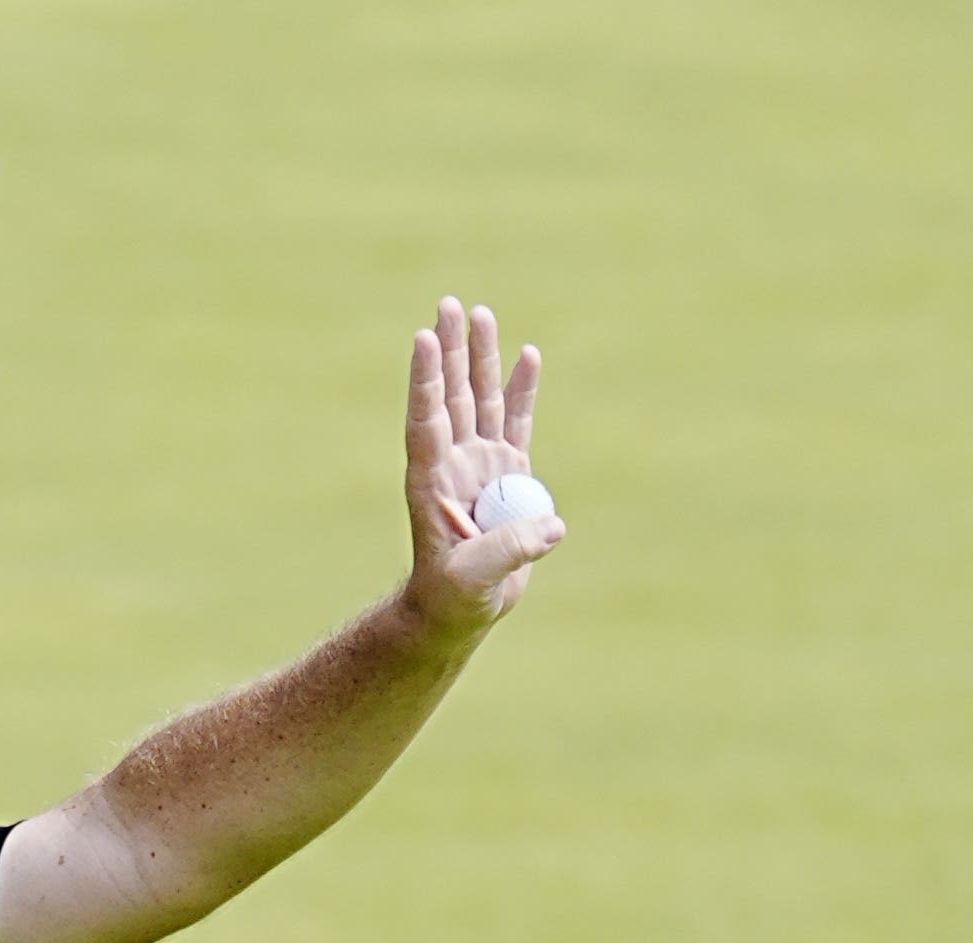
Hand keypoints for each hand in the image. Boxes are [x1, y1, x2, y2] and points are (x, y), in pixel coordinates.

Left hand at [403, 295, 563, 636]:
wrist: (462, 607)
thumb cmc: (456, 596)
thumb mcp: (476, 577)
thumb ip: (509, 549)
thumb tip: (549, 527)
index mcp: (431, 480)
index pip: (427, 419)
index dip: (426, 380)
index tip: (423, 339)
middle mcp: (452, 462)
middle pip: (452, 394)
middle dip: (450, 350)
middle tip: (449, 304)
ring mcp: (480, 462)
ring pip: (481, 398)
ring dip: (480, 357)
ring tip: (478, 313)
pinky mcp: (508, 472)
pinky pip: (517, 421)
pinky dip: (522, 389)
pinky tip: (528, 354)